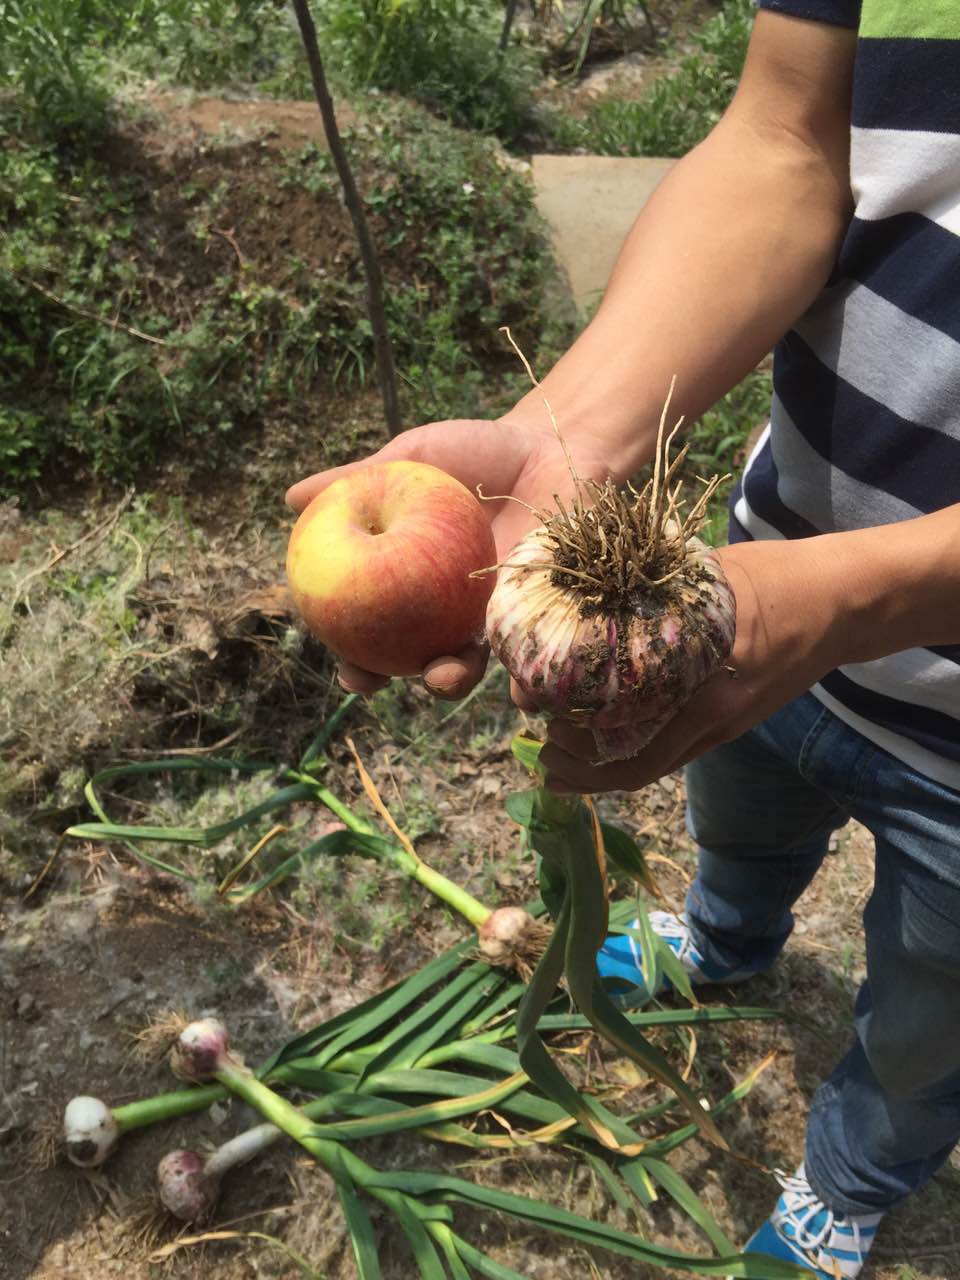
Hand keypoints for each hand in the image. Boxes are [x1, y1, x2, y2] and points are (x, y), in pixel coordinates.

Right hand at [286, 417, 615, 698]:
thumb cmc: (474, 453)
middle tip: (388, 680)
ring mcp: (498, 614)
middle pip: (423, 664)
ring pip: (475, 665)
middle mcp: (452, 611)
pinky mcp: (541, 609)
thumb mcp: (410, 461)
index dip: (360, 662)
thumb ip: (355, 480)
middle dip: (401, 682)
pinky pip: (531, 650)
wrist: (548, 444)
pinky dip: (524, 677)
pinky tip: (518, 686)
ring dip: (455, 681)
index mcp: (413, 585)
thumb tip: (290, 497)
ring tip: (445, 676)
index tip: (350, 672)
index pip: (378, 635)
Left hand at [539, 535, 854, 792]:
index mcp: (704, 690)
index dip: (580, 751)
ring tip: (553, 751)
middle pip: (633, 766)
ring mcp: (721, 726)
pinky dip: (629, 750)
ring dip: (598, 766)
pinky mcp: (727, 721)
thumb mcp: (710, 578)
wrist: (844, 604)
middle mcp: (711, 720)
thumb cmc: (778, 579)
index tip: (537, 727)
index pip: (633, 746)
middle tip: (535, 739)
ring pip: (650, 764)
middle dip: (577, 763)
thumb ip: (655, 597)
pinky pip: (671, 747)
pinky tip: (600, 736)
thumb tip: (591, 594)